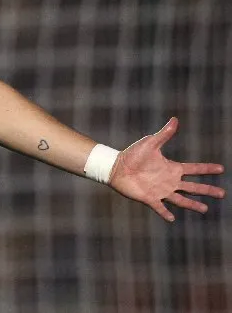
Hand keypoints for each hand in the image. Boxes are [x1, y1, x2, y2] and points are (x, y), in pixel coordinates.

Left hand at [109, 117, 224, 221]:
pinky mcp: (149, 198)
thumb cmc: (132, 154)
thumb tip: (175, 119)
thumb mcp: (150, 143)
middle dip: (208, 190)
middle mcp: (169, 181)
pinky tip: (172, 219)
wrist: (115, 166)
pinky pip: (159, 207)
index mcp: (172, 168)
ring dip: (193, 205)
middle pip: (193, 187)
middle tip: (222, 193)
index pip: (194, 169)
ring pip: (181, 200)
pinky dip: (165, 213)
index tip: (222, 169)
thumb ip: (164, 134)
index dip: (207, 169)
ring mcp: (160, 190)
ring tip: (205, 209)